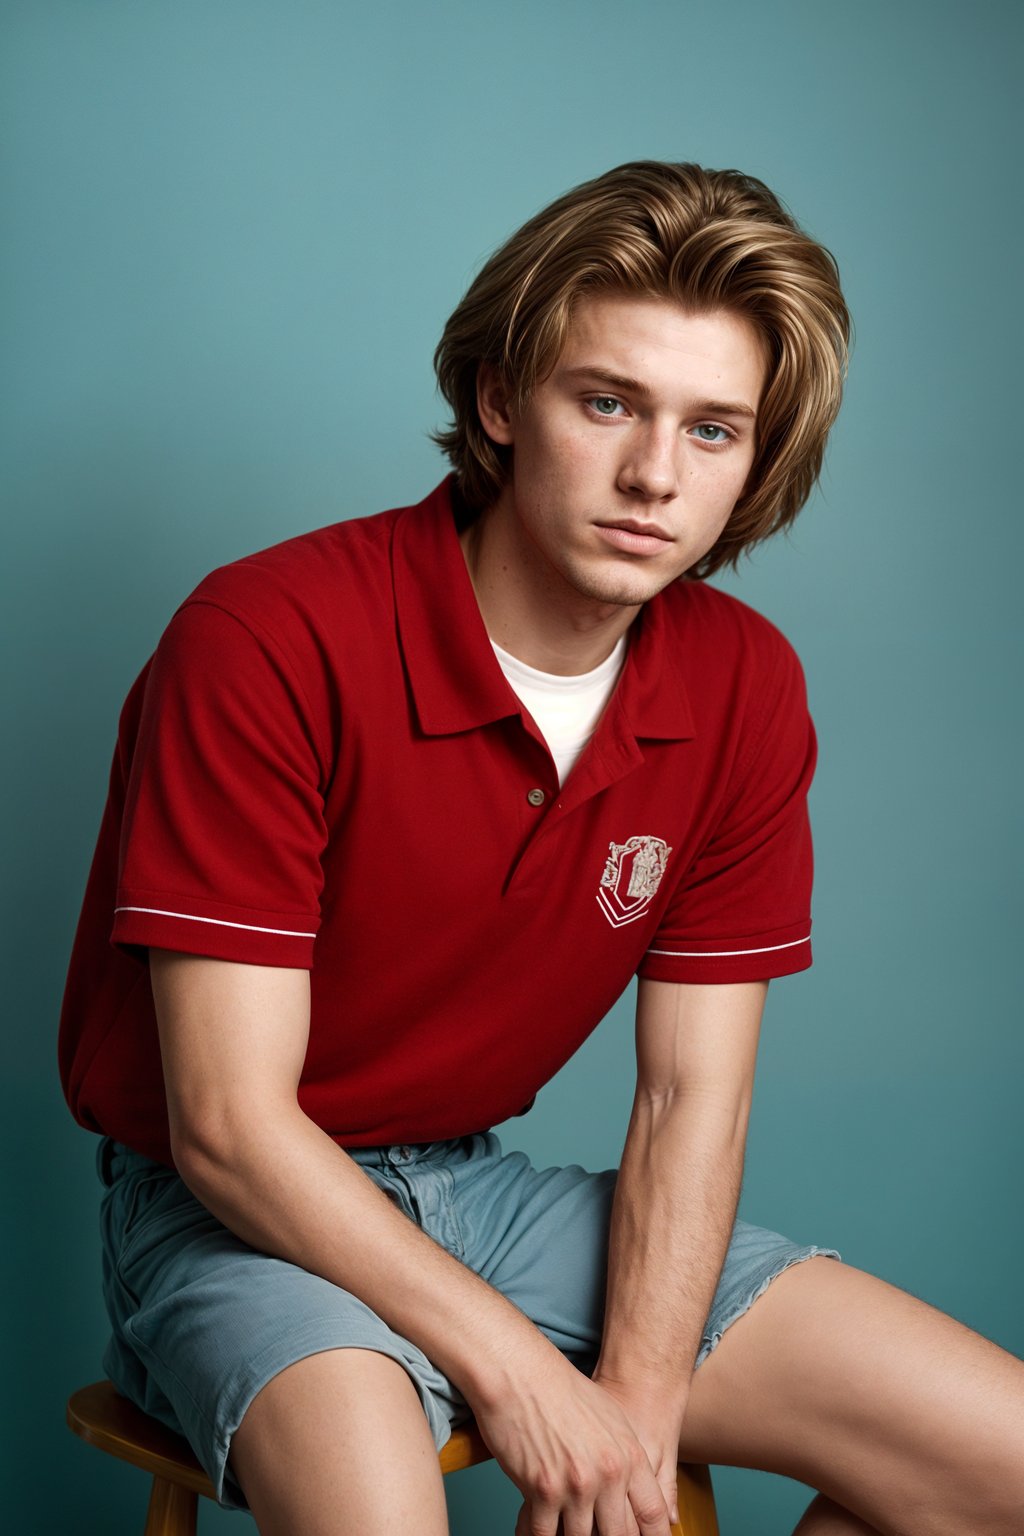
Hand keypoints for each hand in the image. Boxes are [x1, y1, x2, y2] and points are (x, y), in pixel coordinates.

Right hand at [472, 1352, 673, 1535]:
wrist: (520, 1373)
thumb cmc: (561, 1391)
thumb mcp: (609, 1418)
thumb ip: (626, 1457)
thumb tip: (634, 1489)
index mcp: (629, 1456)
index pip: (653, 1514)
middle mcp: (608, 1474)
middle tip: (595, 1534)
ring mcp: (577, 1484)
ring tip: (563, 1528)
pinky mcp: (542, 1490)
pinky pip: (544, 1534)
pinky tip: (535, 1531)